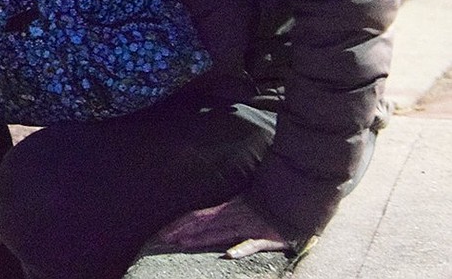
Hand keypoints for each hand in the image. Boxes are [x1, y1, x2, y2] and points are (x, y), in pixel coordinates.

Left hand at [155, 196, 288, 257]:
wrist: (294, 202)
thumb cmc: (267, 205)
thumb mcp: (242, 206)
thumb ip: (224, 214)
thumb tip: (203, 222)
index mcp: (227, 209)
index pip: (198, 216)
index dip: (180, 224)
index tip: (162, 232)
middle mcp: (233, 217)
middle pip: (202, 223)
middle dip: (181, 231)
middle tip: (162, 239)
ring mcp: (248, 227)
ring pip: (219, 233)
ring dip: (200, 238)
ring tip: (181, 244)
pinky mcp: (265, 238)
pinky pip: (251, 244)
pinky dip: (241, 249)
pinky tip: (229, 255)